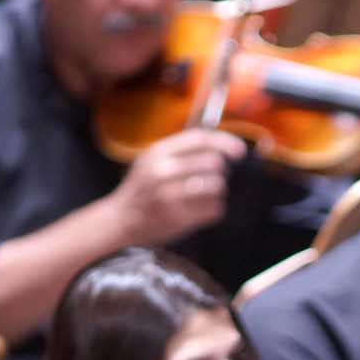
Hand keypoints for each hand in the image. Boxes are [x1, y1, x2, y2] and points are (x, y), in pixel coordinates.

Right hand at [110, 128, 243, 243]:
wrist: (119, 220)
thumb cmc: (142, 189)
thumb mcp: (153, 160)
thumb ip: (181, 151)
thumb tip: (221, 146)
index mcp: (157, 152)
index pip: (200, 139)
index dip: (225, 142)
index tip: (240, 151)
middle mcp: (162, 171)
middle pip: (213, 163)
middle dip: (220, 172)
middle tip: (212, 179)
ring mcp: (169, 196)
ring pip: (217, 187)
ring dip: (218, 192)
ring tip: (205, 196)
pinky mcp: (177, 218)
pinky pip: (214, 209)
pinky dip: (214, 210)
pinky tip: (202, 210)